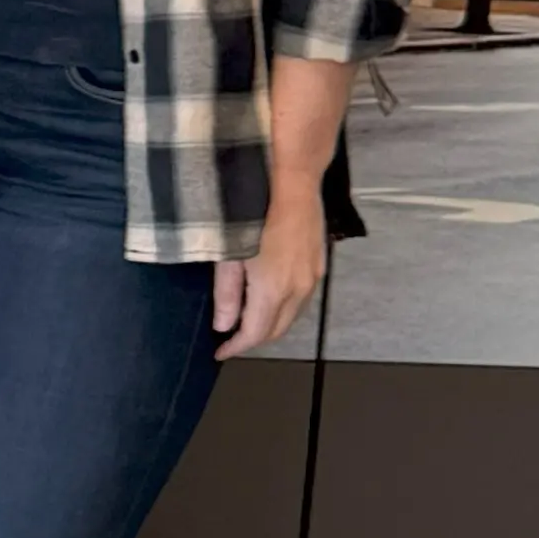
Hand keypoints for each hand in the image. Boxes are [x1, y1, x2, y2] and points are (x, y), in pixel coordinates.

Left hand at [215, 190, 329, 361]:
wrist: (291, 184)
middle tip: (230, 340)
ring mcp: (312, 277)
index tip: (220, 353)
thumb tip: (223, 326)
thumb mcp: (227, 254)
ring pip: (292, 316)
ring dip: (270, 324)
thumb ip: (226, 294)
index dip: (236, 347)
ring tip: (245, 322)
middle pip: (277, 329)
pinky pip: (302, 299)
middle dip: (254, 340)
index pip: (255, 334)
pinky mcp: (318, 265)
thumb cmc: (252, 213)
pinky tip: (268, 300)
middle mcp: (298, 290)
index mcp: (272, 290)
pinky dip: (284, 308)